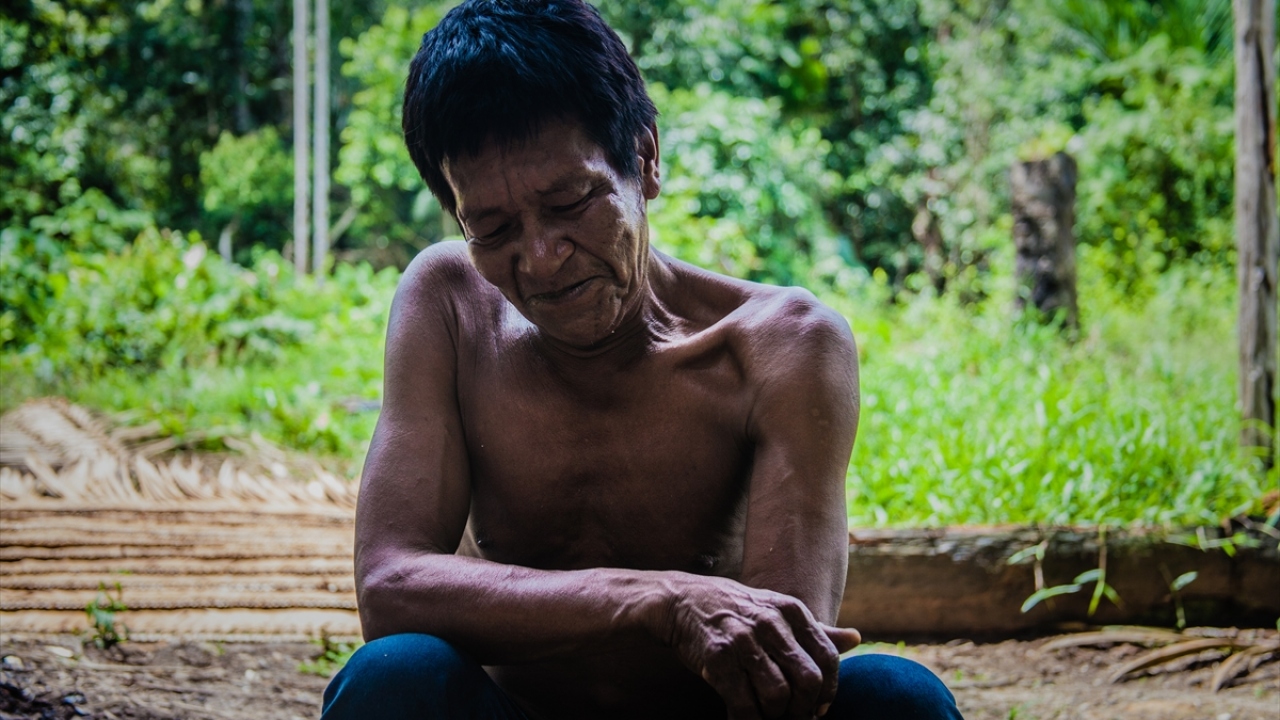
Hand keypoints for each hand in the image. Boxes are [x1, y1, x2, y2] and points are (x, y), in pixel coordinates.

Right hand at [661, 575, 860, 719]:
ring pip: (778, 695)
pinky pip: (743, 703)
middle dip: (803, 710)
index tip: (818, 708)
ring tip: (767, 717)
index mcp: (790, 610)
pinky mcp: (718, 657)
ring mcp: (743, 639)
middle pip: (807, 680)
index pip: (827, 658)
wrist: (681, 600)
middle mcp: (770, 622)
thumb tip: (856, 638)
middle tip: (793, 718)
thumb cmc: (734, 610)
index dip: (828, 691)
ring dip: (775, 716)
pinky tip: (743, 718)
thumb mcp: (776, 610)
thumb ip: (815, 630)